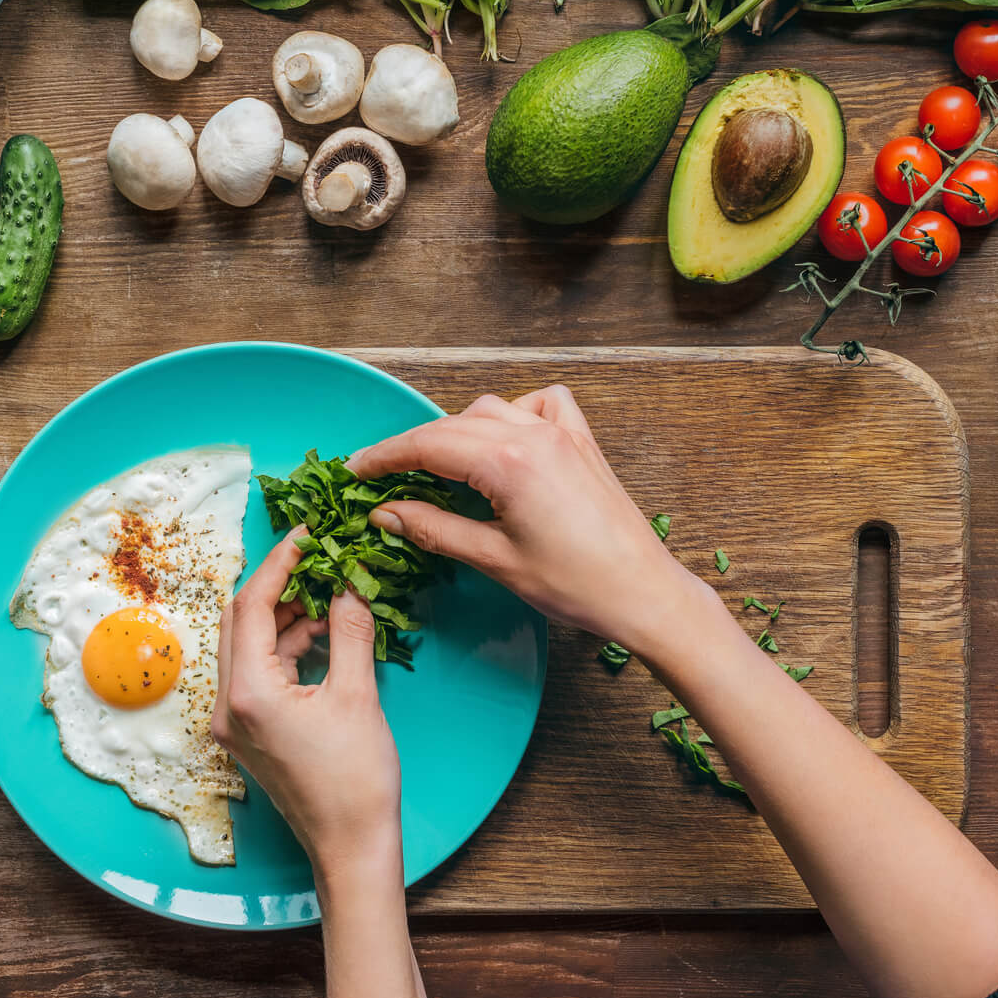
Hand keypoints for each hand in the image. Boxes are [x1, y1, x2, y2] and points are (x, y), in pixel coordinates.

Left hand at [211, 530, 401, 875]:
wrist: (351, 848)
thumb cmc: (356, 781)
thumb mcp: (357, 695)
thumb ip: (348, 630)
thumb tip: (350, 581)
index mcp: (249, 693)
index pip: (250, 604)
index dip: (280, 561)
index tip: (309, 534)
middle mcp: (228, 705)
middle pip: (238, 619)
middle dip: (276, 584)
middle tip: (318, 559)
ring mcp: (234, 722)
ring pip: (246, 644)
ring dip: (282, 615)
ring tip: (329, 594)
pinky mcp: (249, 732)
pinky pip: (257, 670)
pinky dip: (285, 645)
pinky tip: (321, 633)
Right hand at [349, 386, 720, 657]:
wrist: (643, 592)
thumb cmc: (576, 585)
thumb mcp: (494, 560)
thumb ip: (435, 529)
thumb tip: (387, 513)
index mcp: (509, 462)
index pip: (428, 445)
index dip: (385, 456)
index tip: (355, 470)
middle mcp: (535, 434)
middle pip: (452, 425)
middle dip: (412, 447)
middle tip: (381, 475)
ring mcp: (563, 433)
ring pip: (492, 410)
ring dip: (458, 431)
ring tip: (437, 467)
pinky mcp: (583, 443)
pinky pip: (541, 405)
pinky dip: (515, 414)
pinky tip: (506, 442)